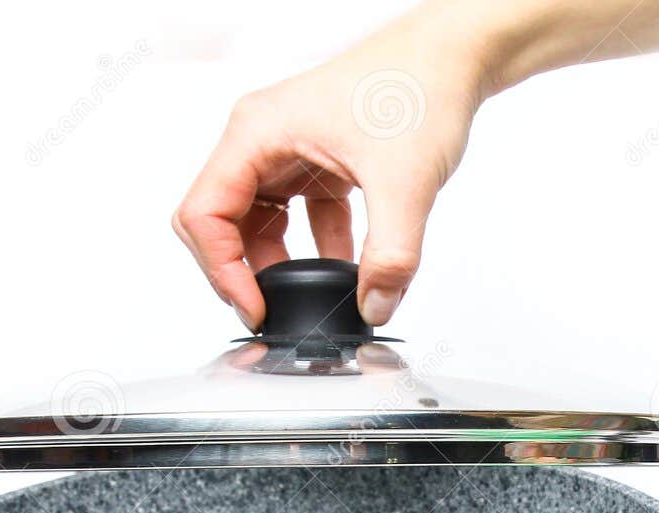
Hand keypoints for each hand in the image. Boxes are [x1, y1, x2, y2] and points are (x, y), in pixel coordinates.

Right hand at [172, 9, 488, 330]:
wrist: (454, 55)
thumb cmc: (416, 85)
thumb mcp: (404, 183)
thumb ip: (390, 256)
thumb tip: (375, 305)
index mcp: (257, 132)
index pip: (204, 215)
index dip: (221, 271)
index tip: (256, 307)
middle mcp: (263, 138)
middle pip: (222, 221)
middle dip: (242, 271)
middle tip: (271, 310)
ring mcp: (289, 148)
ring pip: (259, 221)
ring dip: (280, 264)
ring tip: (309, 297)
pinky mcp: (318, 160)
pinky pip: (300, 216)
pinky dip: (317, 248)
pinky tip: (346, 271)